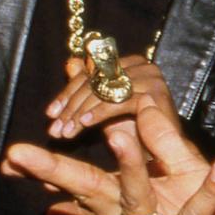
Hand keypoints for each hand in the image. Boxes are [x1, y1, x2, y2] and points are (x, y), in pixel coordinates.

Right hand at [2, 96, 214, 214]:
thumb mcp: (186, 173)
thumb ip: (161, 143)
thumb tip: (133, 111)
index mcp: (123, 206)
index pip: (80, 181)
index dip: (46, 169)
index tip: (13, 155)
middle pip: (89, 190)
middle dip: (55, 170)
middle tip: (18, 153)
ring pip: (134, 200)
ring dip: (128, 168)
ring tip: (118, 136)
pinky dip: (207, 190)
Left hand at [47, 54, 173, 138]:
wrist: (163, 153)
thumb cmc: (136, 131)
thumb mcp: (105, 107)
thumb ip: (88, 86)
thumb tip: (70, 62)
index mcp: (132, 63)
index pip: (92, 72)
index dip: (68, 92)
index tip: (50, 113)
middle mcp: (144, 66)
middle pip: (96, 80)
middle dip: (71, 106)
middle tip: (54, 128)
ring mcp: (151, 79)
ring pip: (104, 91)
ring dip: (80, 112)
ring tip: (66, 132)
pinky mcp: (155, 95)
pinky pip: (117, 102)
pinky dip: (97, 114)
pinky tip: (82, 125)